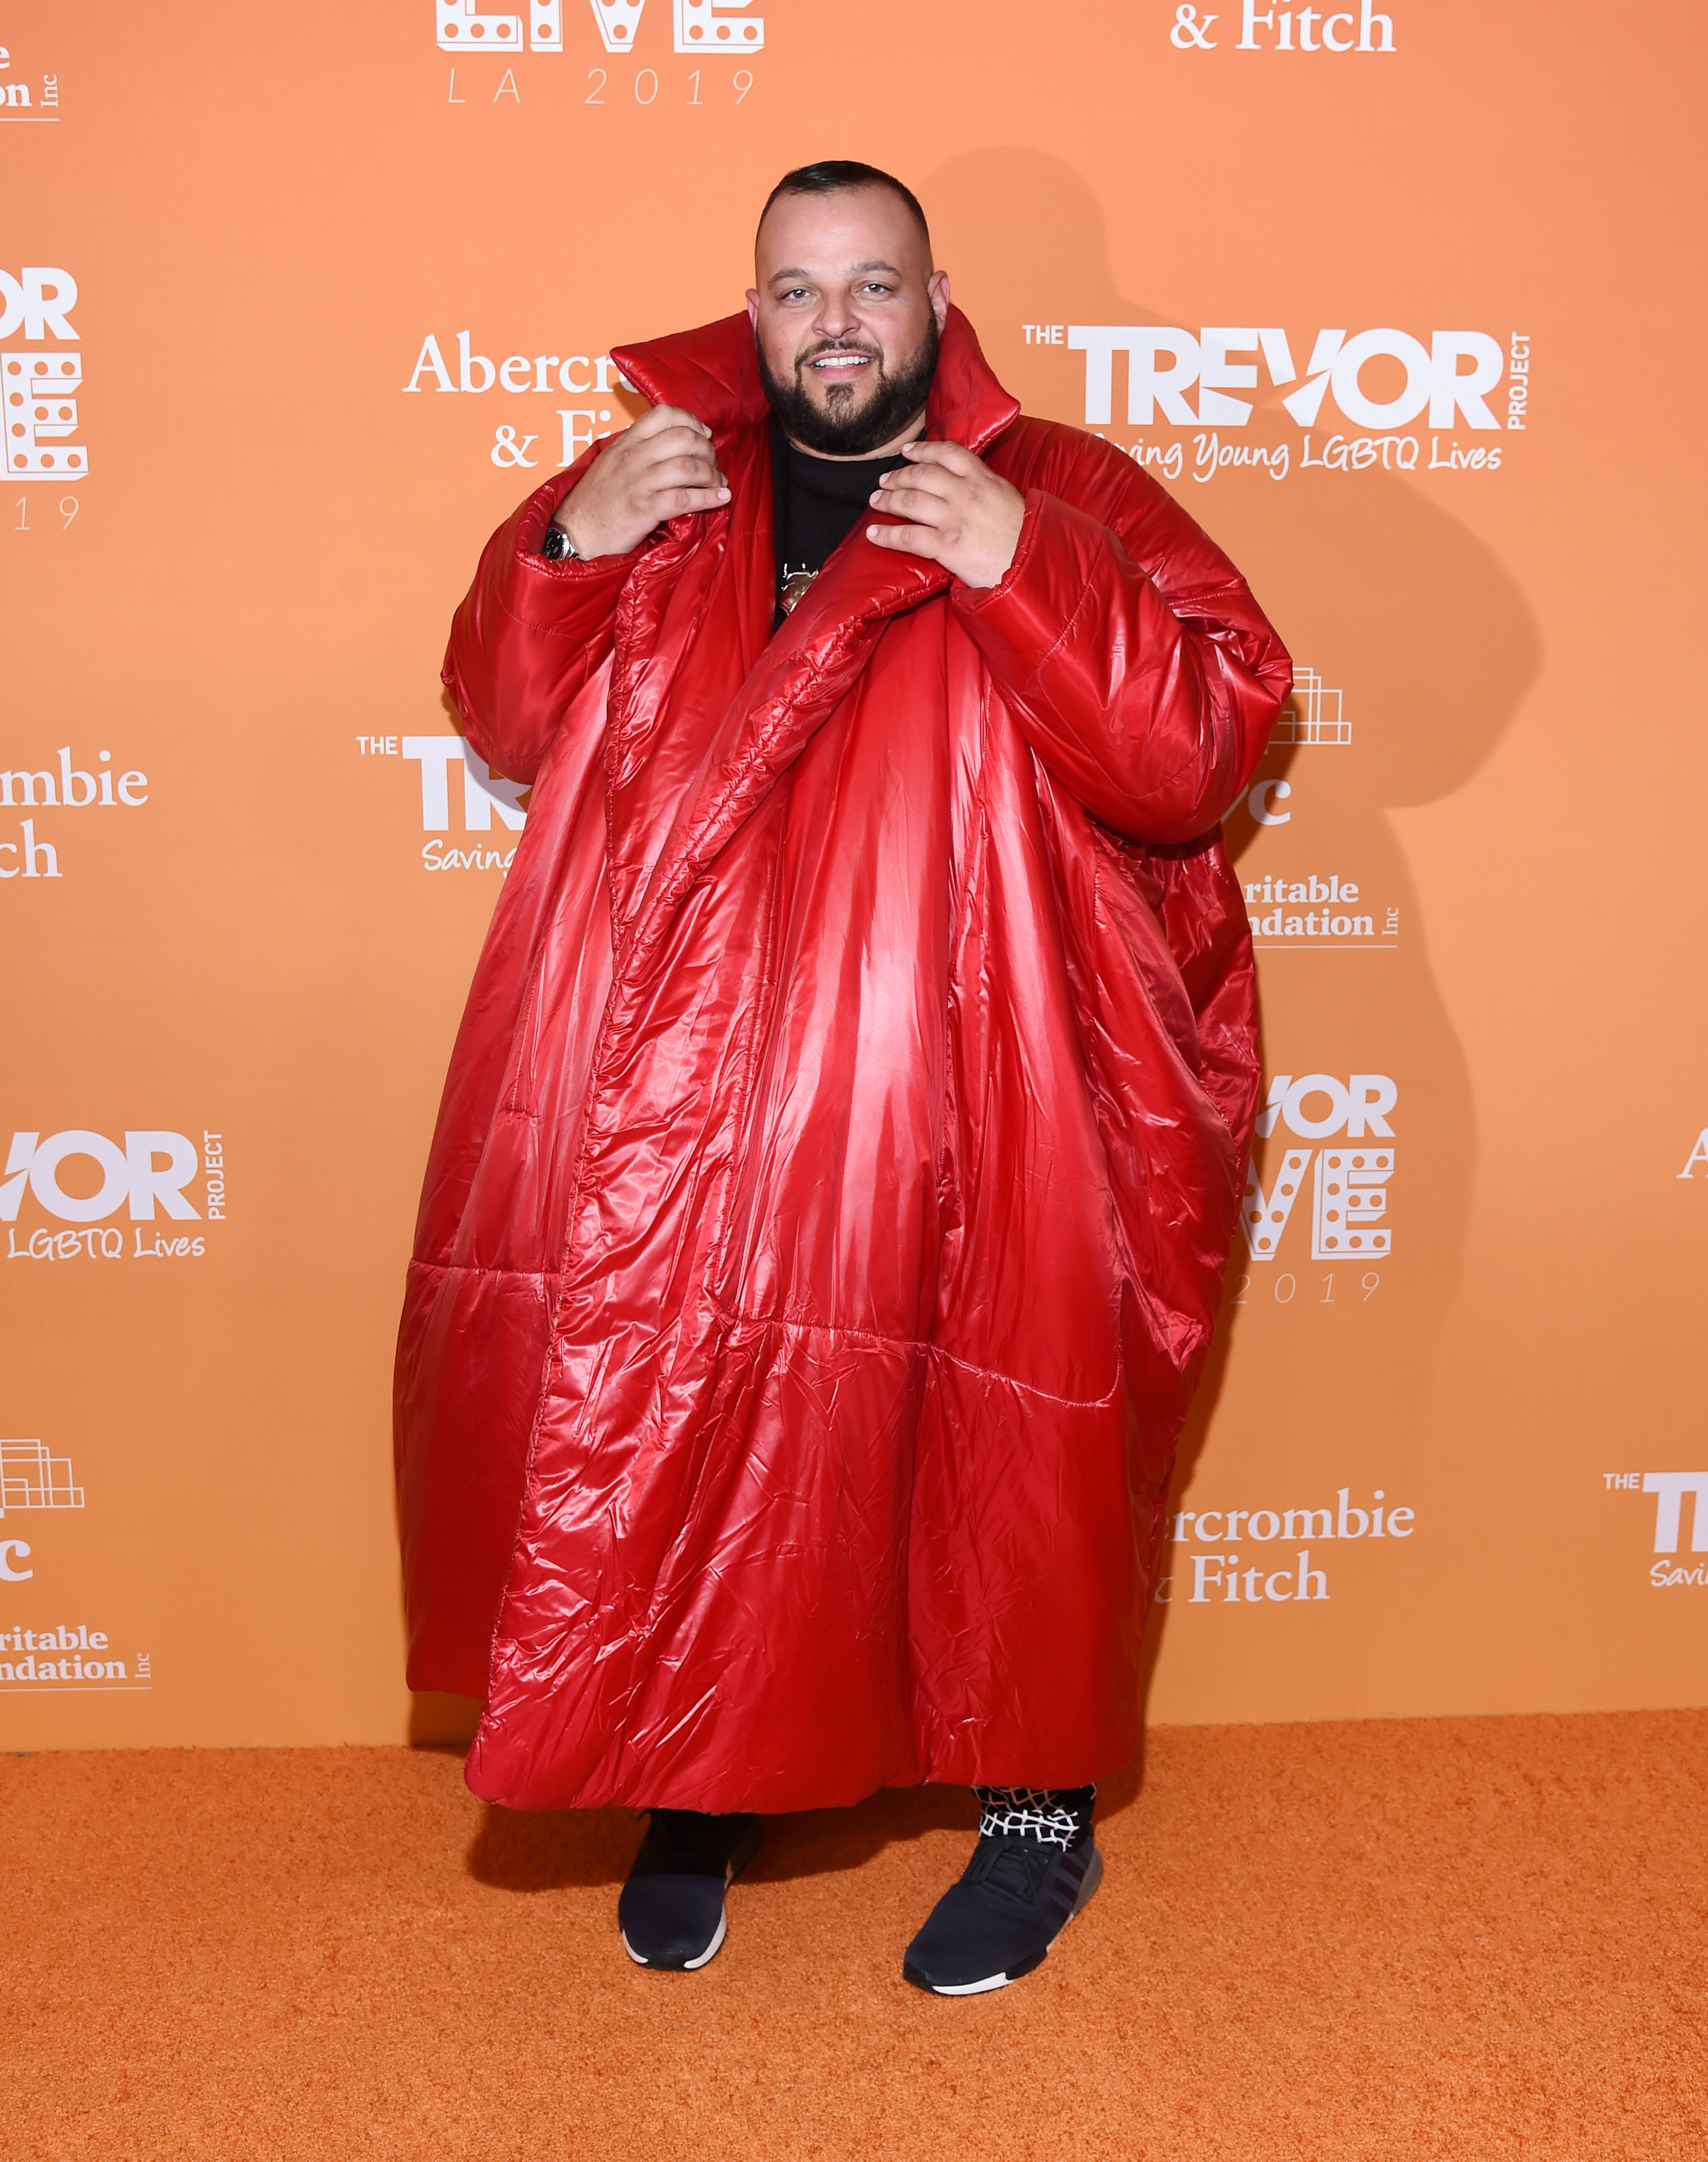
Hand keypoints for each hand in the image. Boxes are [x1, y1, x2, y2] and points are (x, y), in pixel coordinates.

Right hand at [552, 403, 729, 558]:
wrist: (576, 533)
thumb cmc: (597, 501)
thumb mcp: (611, 463)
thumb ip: (637, 450)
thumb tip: (671, 444)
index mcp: (625, 442)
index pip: (664, 414)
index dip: (691, 421)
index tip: (704, 434)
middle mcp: (632, 457)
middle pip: (683, 438)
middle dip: (707, 450)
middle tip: (713, 464)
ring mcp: (638, 483)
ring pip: (687, 467)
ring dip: (711, 475)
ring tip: (718, 483)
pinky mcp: (644, 510)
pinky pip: (684, 498)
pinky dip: (709, 498)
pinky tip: (720, 499)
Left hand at [865, 440, 1025, 588]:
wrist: (1032, 565)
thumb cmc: (1026, 535)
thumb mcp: (1009, 498)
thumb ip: (986, 487)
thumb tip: (969, 483)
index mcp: (984, 478)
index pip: (948, 453)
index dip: (923, 450)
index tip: (908, 451)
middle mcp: (966, 494)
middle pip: (922, 475)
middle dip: (899, 476)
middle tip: (885, 479)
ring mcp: (954, 519)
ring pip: (910, 501)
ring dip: (888, 499)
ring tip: (876, 500)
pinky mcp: (946, 547)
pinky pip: (907, 537)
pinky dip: (886, 534)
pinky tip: (873, 534)